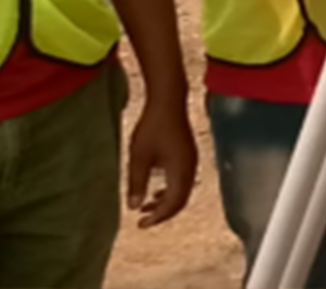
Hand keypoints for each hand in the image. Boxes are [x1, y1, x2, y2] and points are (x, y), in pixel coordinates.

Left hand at [125, 100, 197, 228]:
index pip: (172, 204)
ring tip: (146, 206)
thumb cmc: (152, 127)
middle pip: (180, 201)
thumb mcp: (139, 156)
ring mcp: (192, 162)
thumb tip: (133, 207)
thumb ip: (136, 183)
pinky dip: (170, 190)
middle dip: (162, 212)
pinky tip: (156, 189)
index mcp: (180, 172)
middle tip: (143, 220)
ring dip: (165, 202)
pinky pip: (183, 181)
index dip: (157, 217)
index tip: (140, 224)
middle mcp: (190, 169)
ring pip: (182, 191)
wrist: (168, 101)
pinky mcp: (189, 155)